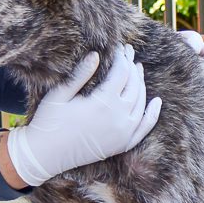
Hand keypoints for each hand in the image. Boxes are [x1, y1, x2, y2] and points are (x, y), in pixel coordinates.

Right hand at [7, 44, 160, 186]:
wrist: (46, 155)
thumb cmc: (49, 121)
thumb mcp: (60, 94)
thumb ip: (81, 74)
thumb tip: (96, 54)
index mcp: (103, 103)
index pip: (121, 73)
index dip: (121, 57)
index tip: (118, 47)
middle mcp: (118, 118)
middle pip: (134, 86)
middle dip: (132, 67)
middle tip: (128, 53)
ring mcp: (123, 133)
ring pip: (141, 103)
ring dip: (141, 84)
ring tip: (137, 69)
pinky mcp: (122, 145)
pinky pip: (144, 128)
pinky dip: (152, 114)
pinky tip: (157, 102)